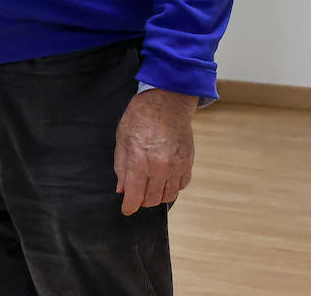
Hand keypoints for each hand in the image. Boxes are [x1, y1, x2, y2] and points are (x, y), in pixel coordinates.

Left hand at [113, 88, 196, 215]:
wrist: (167, 102)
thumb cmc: (141, 117)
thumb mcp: (122, 138)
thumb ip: (121, 166)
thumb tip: (122, 188)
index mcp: (141, 161)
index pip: (135, 195)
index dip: (129, 206)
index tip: (126, 209)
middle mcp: (161, 168)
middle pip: (152, 199)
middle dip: (142, 201)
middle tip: (136, 195)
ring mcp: (177, 167)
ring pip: (168, 196)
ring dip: (157, 197)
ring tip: (150, 189)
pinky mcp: (189, 163)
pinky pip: (181, 185)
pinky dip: (172, 188)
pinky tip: (164, 180)